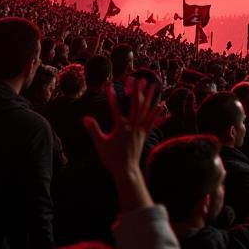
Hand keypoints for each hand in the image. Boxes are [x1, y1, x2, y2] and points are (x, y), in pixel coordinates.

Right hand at [84, 80, 164, 211]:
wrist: (125, 170)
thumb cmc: (111, 157)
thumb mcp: (100, 144)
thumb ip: (94, 129)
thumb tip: (85, 117)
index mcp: (121, 128)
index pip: (115, 109)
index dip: (112, 97)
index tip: (109, 86)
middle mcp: (133, 127)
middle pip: (136, 105)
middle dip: (137, 91)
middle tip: (139, 78)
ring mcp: (140, 130)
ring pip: (146, 111)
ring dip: (150, 98)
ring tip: (153, 85)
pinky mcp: (145, 134)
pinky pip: (152, 122)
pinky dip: (157, 114)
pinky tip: (163, 106)